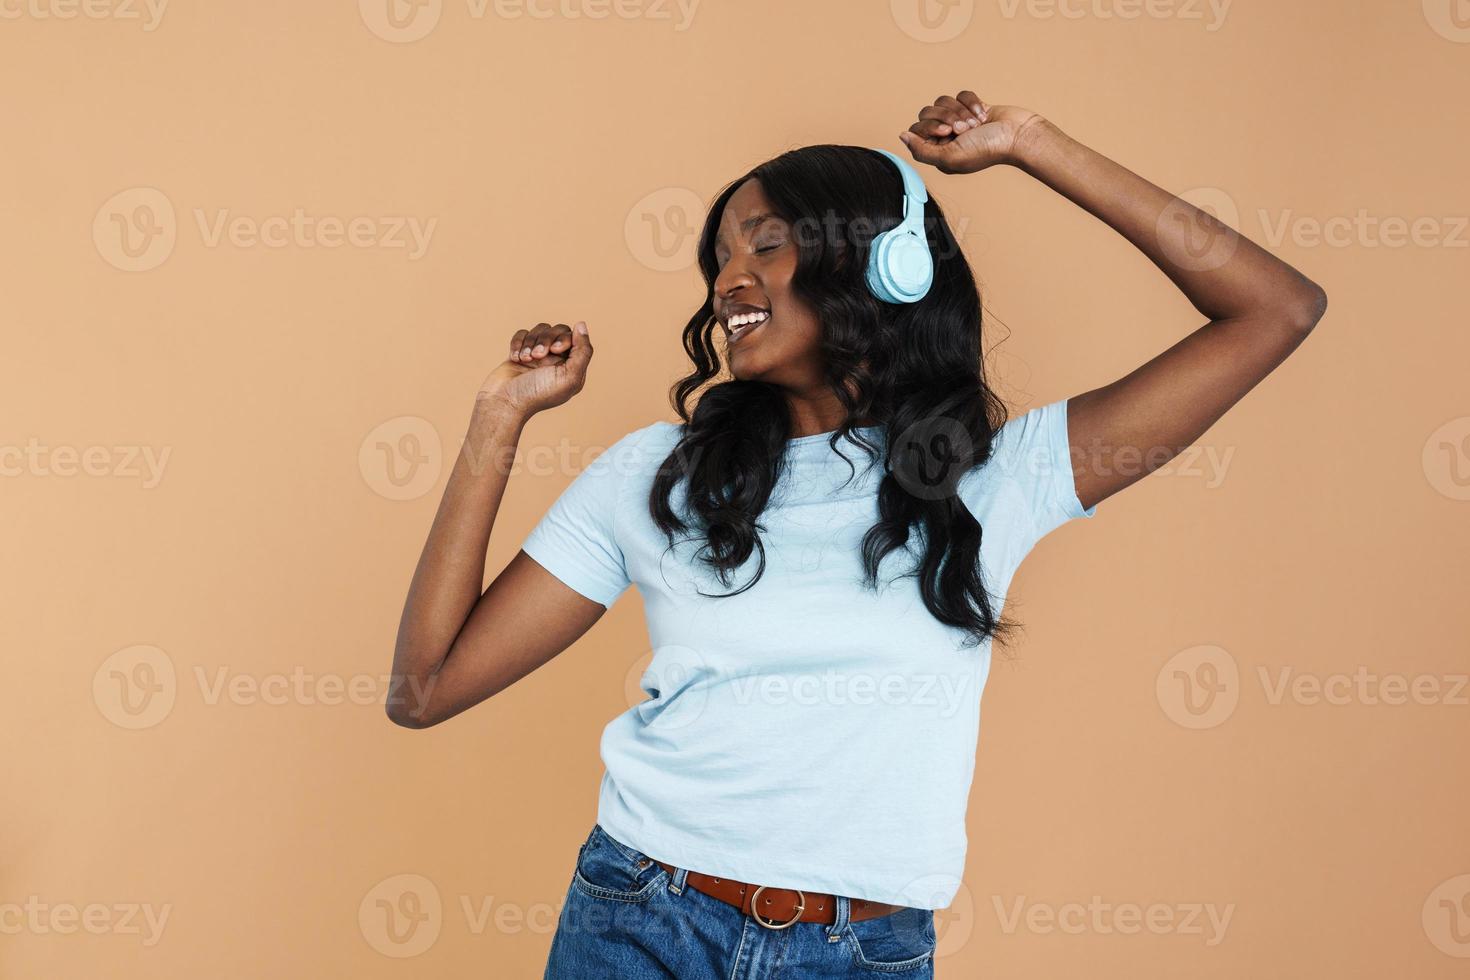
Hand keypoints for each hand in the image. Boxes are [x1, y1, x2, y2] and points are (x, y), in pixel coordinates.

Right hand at [478, 321, 593, 416]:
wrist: (504, 403)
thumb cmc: (537, 394)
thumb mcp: (569, 376)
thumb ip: (583, 351)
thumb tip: (582, 324)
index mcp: (571, 368)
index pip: (575, 338)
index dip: (564, 338)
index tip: (555, 350)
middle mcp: (556, 362)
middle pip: (557, 330)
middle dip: (546, 339)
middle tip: (538, 356)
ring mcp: (537, 357)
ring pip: (540, 330)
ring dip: (531, 342)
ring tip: (525, 359)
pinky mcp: (520, 353)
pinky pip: (522, 334)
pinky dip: (518, 343)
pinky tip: (515, 358)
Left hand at [897, 90, 1043, 173]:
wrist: (1018, 136)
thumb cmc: (986, 150)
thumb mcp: (949, 157)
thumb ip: (921, 150)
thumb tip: (902, 136)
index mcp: (938, 153)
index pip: (917, 130)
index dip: (930, 127)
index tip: (948, 133)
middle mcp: (946, 137)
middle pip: (927, 113)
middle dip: (947, 117)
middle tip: (965, 129)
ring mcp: (959, 121)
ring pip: (943, 101)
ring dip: (961, 111)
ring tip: (976, 124)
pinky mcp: (972, 107)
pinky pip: (960, 95)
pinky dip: (973, 102)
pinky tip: (984, 114)